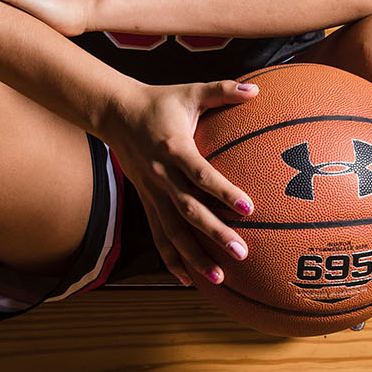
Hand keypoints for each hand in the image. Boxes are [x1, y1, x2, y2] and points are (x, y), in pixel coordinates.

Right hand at [103, 77, 258, 288]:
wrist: (114, 113)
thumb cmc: (159, 101)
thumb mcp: (191, 92)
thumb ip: (224, 91)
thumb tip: (258, 91)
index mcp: (174, 148)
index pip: (200, 174)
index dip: (223, 191)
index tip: (249, 207)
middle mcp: (161, 175)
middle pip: (188, 211)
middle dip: (215, 233)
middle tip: (242, 252)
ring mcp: (151, 192)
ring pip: (172, 231)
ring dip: (194, 257)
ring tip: (218, 278)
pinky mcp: (146, 201)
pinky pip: (158, 234)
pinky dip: (172, 258)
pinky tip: (188, 279)